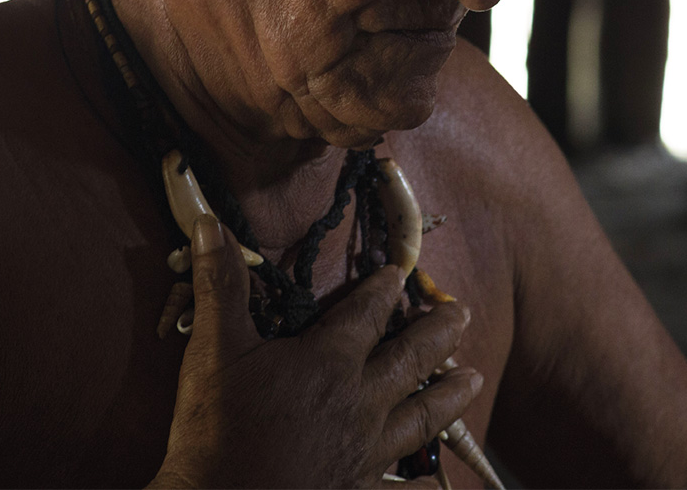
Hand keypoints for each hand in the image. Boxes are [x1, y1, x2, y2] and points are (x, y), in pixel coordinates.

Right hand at [149, 214, 480, 488]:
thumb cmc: (216, 428)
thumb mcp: (213, 347)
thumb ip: (220, 283)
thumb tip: (211, 223)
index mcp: (329, 362)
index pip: (366, 313)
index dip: (383, 289)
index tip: (399, 272)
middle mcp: (359, 403)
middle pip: (411, 359)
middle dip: (439, 331)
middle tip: (463, 313)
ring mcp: (365, 452)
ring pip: (421, 416)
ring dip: (450, 393)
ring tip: (475, 376)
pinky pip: (403, 489)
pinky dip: (426, 485)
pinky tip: (439, 483)